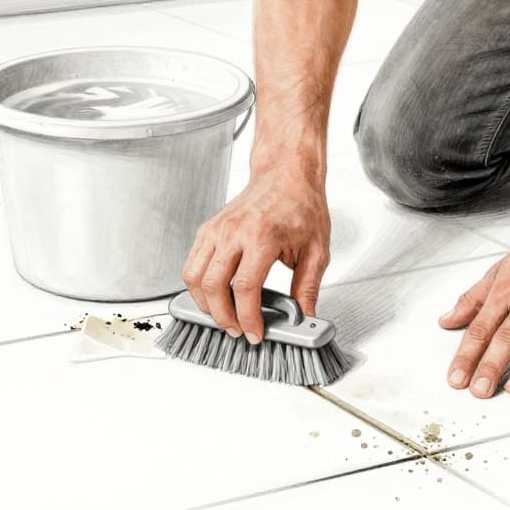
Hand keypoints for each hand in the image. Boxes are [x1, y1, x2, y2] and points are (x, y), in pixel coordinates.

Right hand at [181, 168, 329, 343]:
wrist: (286, 175)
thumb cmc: (301, 205)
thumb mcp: (317, 250)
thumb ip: (308, 287)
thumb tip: (304, 316)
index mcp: (262, 237)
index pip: (245, 288)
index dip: (248, 318)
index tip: (255, 333)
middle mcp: (234, 232)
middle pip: (213, 286)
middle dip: (223, 317)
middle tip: (237, 330)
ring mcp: (216, 229)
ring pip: (194, 277)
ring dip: (205, 304)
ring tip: (224, 316)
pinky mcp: (207, 229)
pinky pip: (192, 264)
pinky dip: (198, 285)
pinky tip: (215, 294)